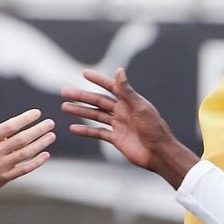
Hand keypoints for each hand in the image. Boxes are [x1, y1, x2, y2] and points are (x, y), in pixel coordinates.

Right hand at [0, 90, 55, 192]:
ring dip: (40, 144)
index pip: (9, 127)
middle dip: (37, 131)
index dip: (24, 119)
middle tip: (50, 123)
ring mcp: (1, 165)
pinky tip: (47, 154)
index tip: (37, 113)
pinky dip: (36, 163)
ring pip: (25, 154)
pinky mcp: (6, 176)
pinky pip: (24, 169)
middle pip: (21, 140)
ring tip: (52, 135)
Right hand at [61, 68, 197, 188]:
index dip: (98, 80)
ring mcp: (118, 125)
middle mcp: (122, 111)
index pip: (111, 87)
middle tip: (64, 92)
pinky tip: (73, 128)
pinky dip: (86, 131)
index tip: (84, 73)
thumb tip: (119, 70)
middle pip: (98, 101)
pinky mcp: (116, 138)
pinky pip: (98, 133)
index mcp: (129, 101)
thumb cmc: (154, 128)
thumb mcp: (140, 107)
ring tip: (64, 107)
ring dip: (80, 111)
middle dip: (81, 96)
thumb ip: (127, 91)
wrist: (159, 153)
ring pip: (95, 116)